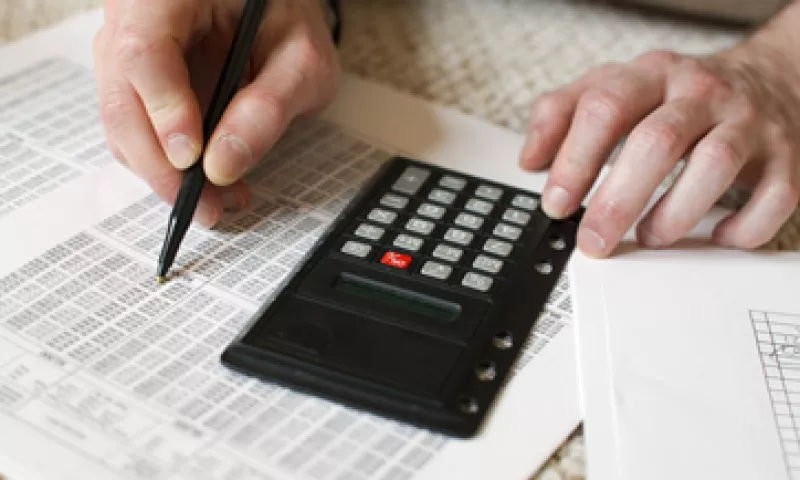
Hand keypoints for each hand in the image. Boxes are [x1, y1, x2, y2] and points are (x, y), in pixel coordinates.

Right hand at [94, 0, 339, 226]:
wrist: (269, 2)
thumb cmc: (285, 16)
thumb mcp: (301, 57)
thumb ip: (269, 105)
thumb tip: (224, 166)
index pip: (144, 51)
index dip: (164, 111)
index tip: (193, 161)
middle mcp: (131, 16)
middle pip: (123, 99)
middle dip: (163, 167)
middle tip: (207, 207)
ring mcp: (123, 48)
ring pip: (123, 124)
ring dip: (167, 174)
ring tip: (221, 198)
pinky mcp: (133, 82)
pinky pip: (137, 130)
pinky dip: (169, 164)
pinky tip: (210, 180)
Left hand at [519, 44, 799, 255]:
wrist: (769, 80)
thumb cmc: (678, 96)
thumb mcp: (615, 88)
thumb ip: (563, 114)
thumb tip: (529, 160)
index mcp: (651, 76)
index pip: (605, 108)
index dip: (575, 161)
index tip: (556, 204)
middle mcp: (700, 93)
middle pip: (655, 142)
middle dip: (617, 201)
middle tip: (594, 240)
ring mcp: (747, 123)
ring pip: (714, 165)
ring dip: (674, 215)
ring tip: (650, 239)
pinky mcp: (786, 158)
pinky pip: (772, 198)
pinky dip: (742, 228)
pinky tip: (716, 237)